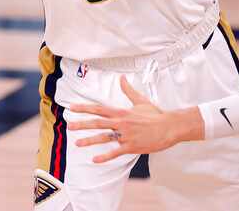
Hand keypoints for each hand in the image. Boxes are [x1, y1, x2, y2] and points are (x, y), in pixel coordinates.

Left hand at [68, 76, 187, 162]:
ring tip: (77, 143)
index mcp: (121, 112)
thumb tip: (122, 78)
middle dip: (82, 124)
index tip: (72, 107)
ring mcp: (125, 135)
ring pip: (104, 138)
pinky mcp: (131, 147)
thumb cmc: (155, 114)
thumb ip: (128, 90)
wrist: (169, 127)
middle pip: (97, 123)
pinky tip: (94, 160)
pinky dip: (105, 157)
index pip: (99, 109)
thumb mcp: (140, 100)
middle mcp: (121, 123)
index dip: (84, 108)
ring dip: (89, 141)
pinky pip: (115, 152)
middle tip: (69, 126)